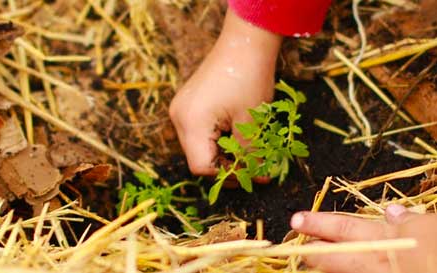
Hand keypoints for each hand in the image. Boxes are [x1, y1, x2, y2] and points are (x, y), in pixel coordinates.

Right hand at [169, 9, 282, 177]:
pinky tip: (236, 136)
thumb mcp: (251, 122)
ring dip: (222, 154)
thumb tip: (257, 178)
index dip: (227, 175)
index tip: (252, 174)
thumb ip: (250, 154)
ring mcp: (181, 110)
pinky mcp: (188, 104)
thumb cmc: (250, 79)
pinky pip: (198, 132)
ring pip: (198, 147)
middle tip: (253, 168)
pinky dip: (217, 140)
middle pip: (197, 159)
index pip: (201, 167)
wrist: (245, 43)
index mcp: (192, 122)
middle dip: (225, 167)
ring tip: (248, 152)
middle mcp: (179, 117)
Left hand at [289, 205, 436, 272]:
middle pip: (339, 259)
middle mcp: (385, 263)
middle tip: (297, 249)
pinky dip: (366, 271)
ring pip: (355, 272)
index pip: (346, 228)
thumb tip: (393, 212)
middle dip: (315, 254)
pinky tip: (362, 269)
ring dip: (337, 267)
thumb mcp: (434, 223)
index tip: (297, 220)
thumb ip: (410, 220)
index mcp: (391, 238)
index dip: (320, 224)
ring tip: (320, 261)